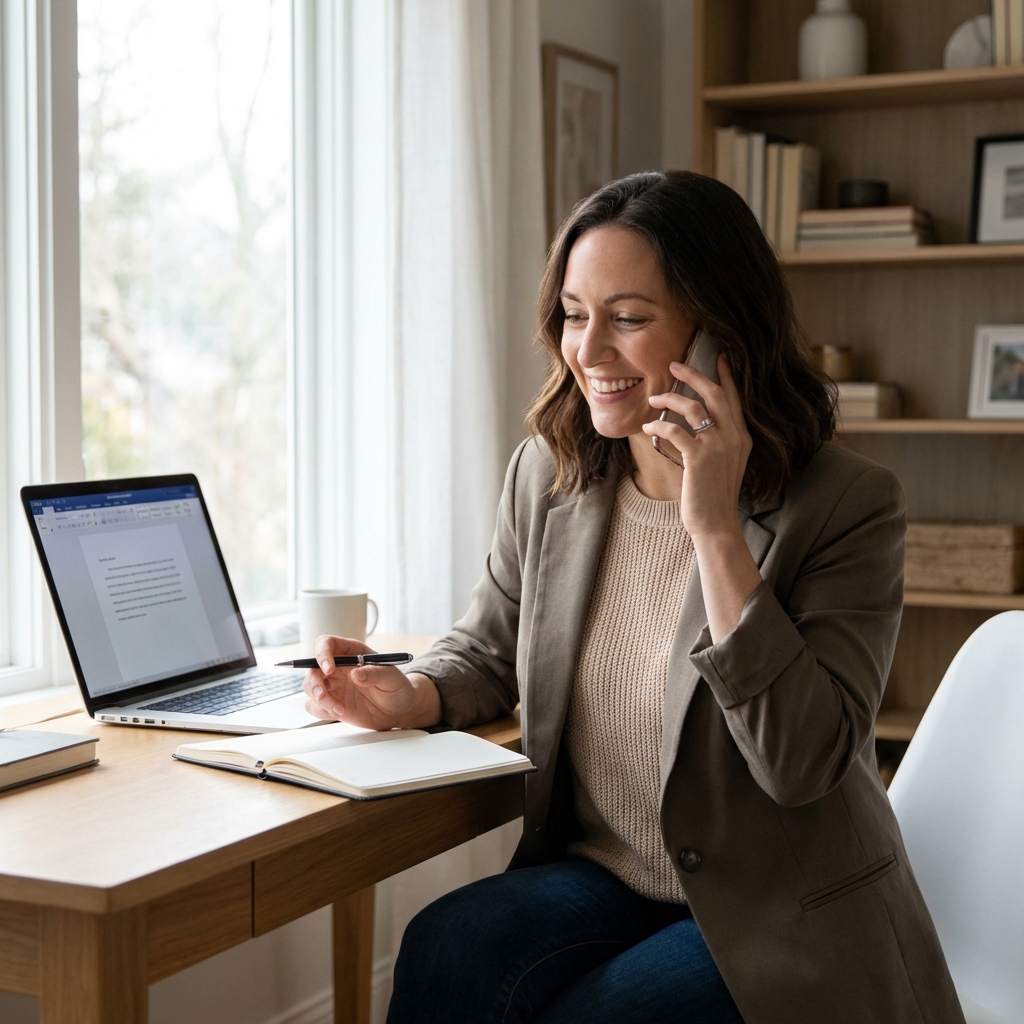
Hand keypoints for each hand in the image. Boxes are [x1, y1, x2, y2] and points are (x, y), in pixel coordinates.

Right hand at [302, 635, 441, 730]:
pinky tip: (340, 713)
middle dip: (314, 682)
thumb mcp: (392, 678)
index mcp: (351, 653)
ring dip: (319, 699)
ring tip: (340, 710)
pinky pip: (314, 706)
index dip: (323, 654)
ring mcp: (333, 686)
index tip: (329, 669)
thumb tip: (356, 674)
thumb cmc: (397, 688)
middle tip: (323, 695)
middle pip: (312, 667)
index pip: (327, 644)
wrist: (398, 710)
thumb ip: (375, 673)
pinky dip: (322, 711)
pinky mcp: (331, 703)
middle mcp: (338, 667)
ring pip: (310, 687)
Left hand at [642, 354, 761, 642]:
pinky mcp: (699, 459)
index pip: (735, 399)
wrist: (716, 525)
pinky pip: (676, 431)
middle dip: (694, 375)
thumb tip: (700, 424)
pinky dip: (660, 425)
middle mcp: (734, 438)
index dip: (726, 376)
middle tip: (674, 365)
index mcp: (742, 437)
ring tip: (654, 398)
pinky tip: (649, 426)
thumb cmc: (714, 496)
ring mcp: (718, 447)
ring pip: (694, 408)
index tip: (718, 356)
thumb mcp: (723, 464)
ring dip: (670, 399)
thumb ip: (718, 442)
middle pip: (715, 394)